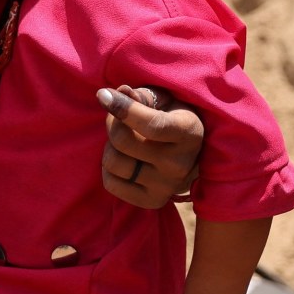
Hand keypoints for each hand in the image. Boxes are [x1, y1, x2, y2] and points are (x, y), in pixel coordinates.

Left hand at [98, 85, 202, 207]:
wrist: (190, 156)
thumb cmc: (172, 118)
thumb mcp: (164, 100)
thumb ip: (142, 95)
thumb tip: (119, 92)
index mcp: (189, 132)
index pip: (151, 125)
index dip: (124, 109)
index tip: (103, 95)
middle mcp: (179, 164)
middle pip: (123, 141)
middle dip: (112, 123)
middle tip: (117, 118)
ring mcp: (166, 186)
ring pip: (113, 162)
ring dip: (110, 146)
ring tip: (124, 141)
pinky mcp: (152, 201)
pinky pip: (110, 183)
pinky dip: (109, 168)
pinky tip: (124, 159)